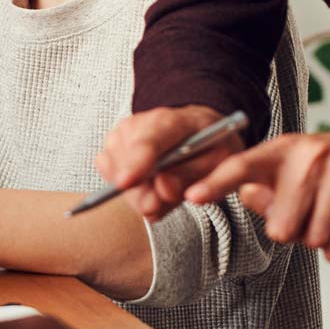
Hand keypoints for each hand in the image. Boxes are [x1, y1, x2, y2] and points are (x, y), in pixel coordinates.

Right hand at [93, 105, 239, 221]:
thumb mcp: (220, 163)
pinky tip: (148, 186)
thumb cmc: (211, 145)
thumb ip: (194, 178)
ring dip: (136, 192)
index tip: (125, 183)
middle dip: (138, 192)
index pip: (148, 141)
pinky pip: (109, 173)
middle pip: (125, 161)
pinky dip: (127, 188)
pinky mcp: (112, 146)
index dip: (135, 162)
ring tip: (162, 190)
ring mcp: (122, 133)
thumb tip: (164, 189)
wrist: (199, 129)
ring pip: (114, 171)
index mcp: (173, 122)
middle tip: (156, 206)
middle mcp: (141, 123)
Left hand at [183, 127, 329, 261]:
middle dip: (291, 232)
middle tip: (303, 215)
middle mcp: (310, 153)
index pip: (240, 167)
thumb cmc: (321, 170)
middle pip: (281, 227)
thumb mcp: (285, 172)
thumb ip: (260, 190)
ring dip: (317, 238)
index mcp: (279, 149)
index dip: (215, 184)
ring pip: (313, 237)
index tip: (191, 196)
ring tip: (325, 216)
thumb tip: (249, 196)